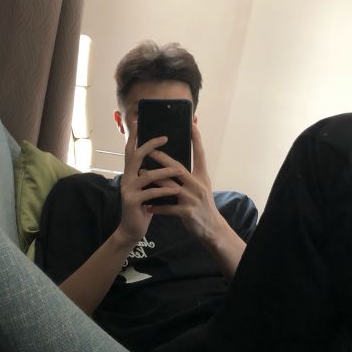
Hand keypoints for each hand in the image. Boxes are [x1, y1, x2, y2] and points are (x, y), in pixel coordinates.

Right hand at [117, 122, 181, 244]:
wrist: (132, 229)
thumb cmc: (144, 206)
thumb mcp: (147, 187)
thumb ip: (151, 174)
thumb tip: (166, 159)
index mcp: (130, 173)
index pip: (131, 150)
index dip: (134, 136)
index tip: (139, 121)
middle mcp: (126, 178)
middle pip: (135, 156)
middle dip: (150, 145)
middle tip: (164, 138)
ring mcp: (128, 190)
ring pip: (146, 175)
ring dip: (164, 171)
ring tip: (180, 170)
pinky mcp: (132, 202)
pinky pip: (150, 193)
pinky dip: (164, 190)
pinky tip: (175, 189)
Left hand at [147, 123, 223, 243]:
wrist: (211, 228)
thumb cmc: (202, 205)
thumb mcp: (202, 186)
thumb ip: (191, 174)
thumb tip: (176, 163)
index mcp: (202, 176)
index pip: (200, 154)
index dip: (196, 139)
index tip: (192, 124)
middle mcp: (198, 185)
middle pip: (179, 168)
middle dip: (163, 158)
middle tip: (149, 149)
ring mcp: (192, 198)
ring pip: (170, 186)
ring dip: (154, 179)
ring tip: (141, 173)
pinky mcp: (187, 212)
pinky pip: (168, 208)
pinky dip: (157, 206)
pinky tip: (147, 205)